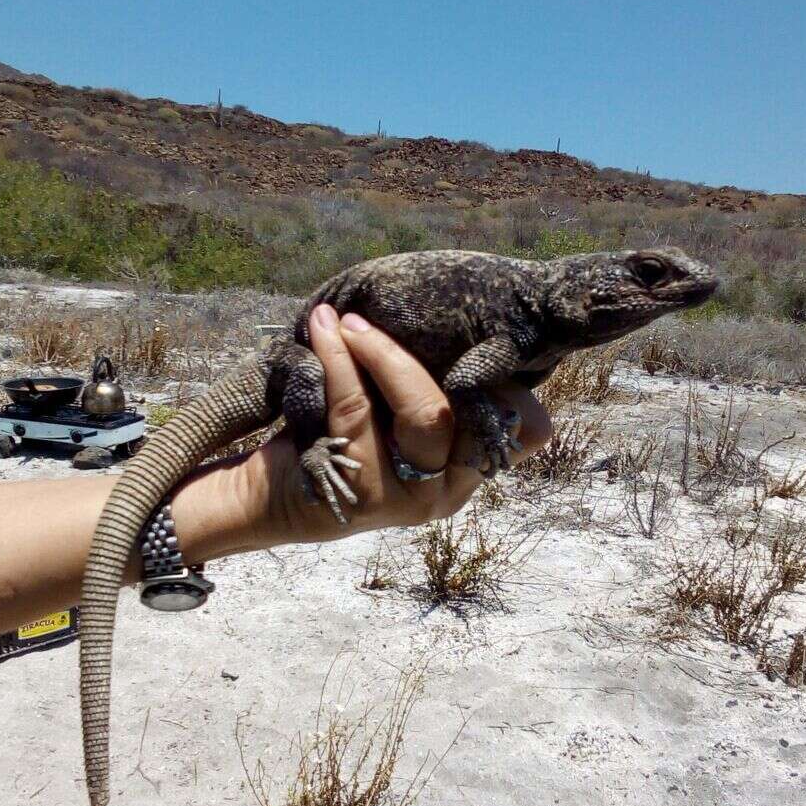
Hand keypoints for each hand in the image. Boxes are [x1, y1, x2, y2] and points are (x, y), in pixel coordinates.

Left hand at [241, 304, 550, 547]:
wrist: (277, 493)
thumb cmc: (345, 435)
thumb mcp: (399, 406)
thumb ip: (435, 377)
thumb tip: (454, 307)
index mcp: (472, 465)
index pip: (529, 428)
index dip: (509, 380)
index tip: (459, 336)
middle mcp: (452, 489)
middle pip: (471, 409)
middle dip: (418, 351)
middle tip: (367, 320)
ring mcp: (413, 498)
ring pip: (425, 409)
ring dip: (381, 351)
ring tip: (345, 322)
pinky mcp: (367, 497)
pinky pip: (358, 408)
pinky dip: (338, 359)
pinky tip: (322, 332)